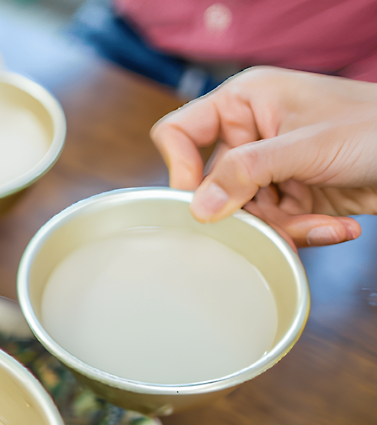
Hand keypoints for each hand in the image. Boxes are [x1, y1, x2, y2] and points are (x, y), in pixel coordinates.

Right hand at [150, 67, 376, 247]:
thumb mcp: (306, 146)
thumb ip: (247, 173)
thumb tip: (200, 207)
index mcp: (245, 101)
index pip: (180, 133)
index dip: (180, 169)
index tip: (198, 204)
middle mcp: (251, 132)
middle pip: (213, 186)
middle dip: (245, 212)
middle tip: (272, 223)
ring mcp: (269, 166)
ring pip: (243, 213)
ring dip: (281, 227)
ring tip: (322, 223)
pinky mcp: (288, 194)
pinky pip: (272, 224)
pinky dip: (301, 231)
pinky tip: (336, 225)